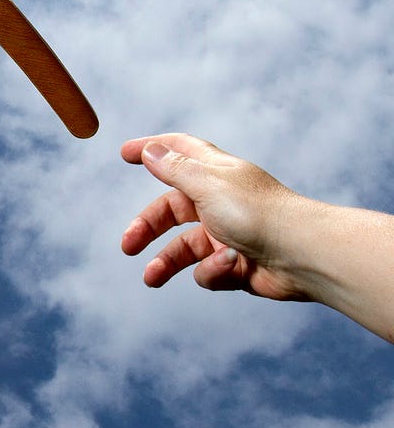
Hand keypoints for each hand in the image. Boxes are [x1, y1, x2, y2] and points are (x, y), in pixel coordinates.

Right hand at [120, 133, 309, 300]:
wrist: (304, 256)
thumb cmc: (258, 213)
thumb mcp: (206, 184)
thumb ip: (174, 169)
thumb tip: (150, 150)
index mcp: (214, 174)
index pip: (178, 152)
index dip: (152, 149)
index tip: (124, 153)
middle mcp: (220, 201)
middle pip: (171, 210)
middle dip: (147, 228)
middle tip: (128, 246)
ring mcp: (228, 234)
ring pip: (184, 248)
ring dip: (167, 262)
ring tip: (152, 278)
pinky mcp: (237, 265)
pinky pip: (209, 270)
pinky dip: (213, 271)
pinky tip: (229, 267)